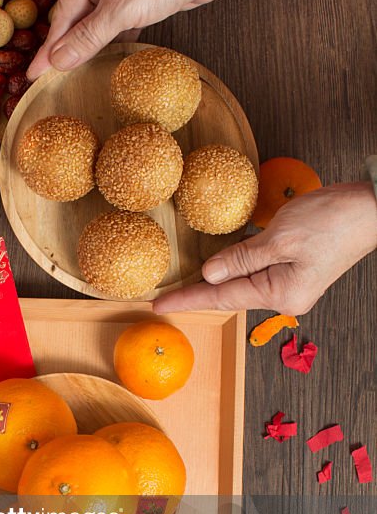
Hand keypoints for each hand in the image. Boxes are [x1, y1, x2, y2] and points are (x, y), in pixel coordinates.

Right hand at [27, 0, 233, 80]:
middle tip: (47, 78)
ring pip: (94, 21)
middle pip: (75, 18)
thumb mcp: (121, 10)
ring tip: (70, 72)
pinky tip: (101, 55)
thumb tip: (59, 60)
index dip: (49, 50)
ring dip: (88, 45)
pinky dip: (108, 38)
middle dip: (67, 47)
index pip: (62, 16)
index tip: (34, 74)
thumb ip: (88, 38)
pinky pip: (113, 20)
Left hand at [153, 184, 376, 314]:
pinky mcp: (295, 271)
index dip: (187, 298)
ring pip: (242, 283)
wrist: (372, 209)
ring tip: (183, 285)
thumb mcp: (279, 237)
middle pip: (230, 294)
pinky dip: (235, 268)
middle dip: (198, 294)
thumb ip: (241, 258)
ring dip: (216, 281)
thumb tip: (210, 274)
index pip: (221, 298)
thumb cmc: (333, 220)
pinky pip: (256, 272)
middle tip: (163, 297)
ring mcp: (291, 285)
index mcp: (280, 294)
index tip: (158, 305)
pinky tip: (217, 267)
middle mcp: (285, 297)